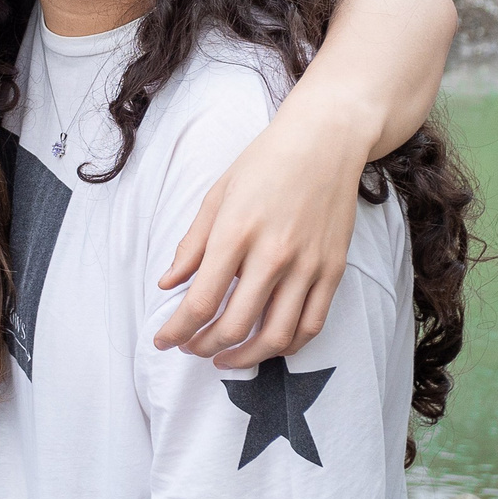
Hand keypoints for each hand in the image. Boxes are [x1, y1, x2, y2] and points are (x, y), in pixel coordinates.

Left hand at [152, 102, 365, 366]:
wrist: (326, 141)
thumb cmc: (265, 162)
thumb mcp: (217, 195)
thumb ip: (192, 244)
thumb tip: (168, 283)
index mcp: (236, 233)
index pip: (201, 300)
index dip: (177, 330)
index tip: (163, 341)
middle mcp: (273, 255)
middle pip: (235, 325)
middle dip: (205, 347)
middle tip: (192, 349)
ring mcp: (308, 265)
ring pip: (277, 336)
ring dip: (246, 357)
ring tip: (226, 357)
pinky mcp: (334, 270)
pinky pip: (312, 325)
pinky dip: (288, 345)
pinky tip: (267, 344)